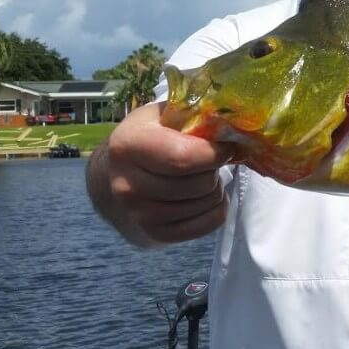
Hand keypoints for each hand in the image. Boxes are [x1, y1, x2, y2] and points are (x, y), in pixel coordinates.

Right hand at [88, 102, 233, 246]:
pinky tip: (204, 196)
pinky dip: (216, 209)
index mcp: (128, 145)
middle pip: (200, 184)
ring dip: (216, 188)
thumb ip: (193, 114)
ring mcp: (139, 214)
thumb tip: (234, 122)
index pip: (185, 157)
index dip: (215, 152)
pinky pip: (208, 224)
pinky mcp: (155, 234)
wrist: (114, 177)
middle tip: (209, 161)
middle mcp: (128, 184)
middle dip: (215, 170)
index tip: (224, 145)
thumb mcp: (162, 115)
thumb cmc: (149, 137)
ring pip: (207, 204)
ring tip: (203, 176)